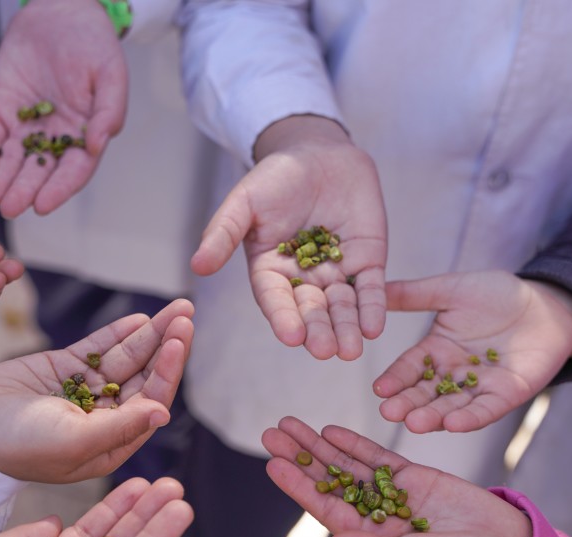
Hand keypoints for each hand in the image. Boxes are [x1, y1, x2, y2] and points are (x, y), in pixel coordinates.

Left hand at [0, 0, 126, 216]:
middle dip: (23, 191)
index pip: (72, 171)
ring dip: (1, 181)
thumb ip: (109, 110)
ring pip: (11, 161)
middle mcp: (53, 138)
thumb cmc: (93, 44)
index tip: (43, 206)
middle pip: (38, 172)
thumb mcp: (111, 74)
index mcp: (83, 135)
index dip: (58, 190)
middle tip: (9, 209)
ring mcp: (25, 125)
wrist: (60, 12)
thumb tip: (98, 145)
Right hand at [0, 298, 193, 481]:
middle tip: (185, 315)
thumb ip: (119, 427)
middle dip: (166, 346)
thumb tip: (163, 413)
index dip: (167, 371)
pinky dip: (117, 334)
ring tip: (175, 309)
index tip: (179, 342)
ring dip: (149, 335)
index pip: (150, 401)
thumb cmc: (15, 446)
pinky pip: (97, 349)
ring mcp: (83, 391)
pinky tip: (139, 320)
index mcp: (110, 443)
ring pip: (124, 359)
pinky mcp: (63, 370)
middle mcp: (103, 418)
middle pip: (144, 376)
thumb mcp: (70, 442)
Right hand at [191, 115, 386, 360]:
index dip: (284, 318)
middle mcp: (303, 279)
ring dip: (347, 328)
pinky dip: (373, 308)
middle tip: (326, 350)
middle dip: (319, 331)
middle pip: (311, 310)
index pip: (276, 300)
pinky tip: (374, 328)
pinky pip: (370, 289)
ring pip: (342, 307)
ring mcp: (336, 272)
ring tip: (351, 351)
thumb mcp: (244, 202)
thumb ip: (223, 234)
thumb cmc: (275, 177)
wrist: (318, 152)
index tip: (292, 337)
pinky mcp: (366, 262)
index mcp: (270, 271)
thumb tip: (197, 266)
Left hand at [263, 417, 530, 536]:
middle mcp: (375, 516)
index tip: (273, 465)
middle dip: (300, 456)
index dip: (300, 486)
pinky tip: (330, 430)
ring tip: (289, 424)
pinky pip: (379, 458)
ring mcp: (394, 495)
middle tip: (270, 433)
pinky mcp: (416, 478)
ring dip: (319, 444)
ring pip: (348, 465)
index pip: (327, 509)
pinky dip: (355, 443)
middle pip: (329, 481)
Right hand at [373, 271, 571, 432]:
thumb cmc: (497, 294)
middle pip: (425, 394)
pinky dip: (470, 418)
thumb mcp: (450, 290)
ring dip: (433, 417)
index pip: (409, 369)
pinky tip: (453, 424)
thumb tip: (373, 290)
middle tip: (388, 414)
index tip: (377, 390)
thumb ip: (413, 294)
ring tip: (413, 423)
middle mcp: (453, 374)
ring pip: (451, 406)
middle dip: (407, 404)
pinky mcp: (507, 394)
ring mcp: (479, 387)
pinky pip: (486, 409)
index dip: (394, 379)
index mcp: (436, 350)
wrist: (545, 302)